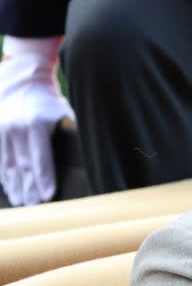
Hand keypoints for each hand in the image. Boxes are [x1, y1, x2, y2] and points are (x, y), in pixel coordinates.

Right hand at [0, 36, 72, 205]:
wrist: (22, 78)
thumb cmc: (49, 100)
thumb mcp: (63, 113)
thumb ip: (70, 133)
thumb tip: (88, 155)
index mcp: (37, 124)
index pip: (41, 158)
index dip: (44, 179)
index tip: (48, 196)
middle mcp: (16, 128)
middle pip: (23, 166)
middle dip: (29, 188)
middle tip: (35, 206)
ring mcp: (2, 130)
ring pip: (8, 165)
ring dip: (14, 186)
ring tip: (22, 202)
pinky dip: (3, 174)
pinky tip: (8, 187)